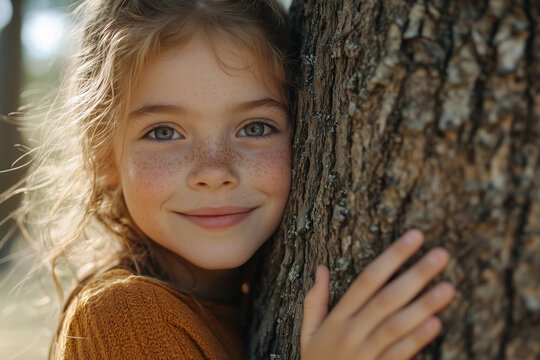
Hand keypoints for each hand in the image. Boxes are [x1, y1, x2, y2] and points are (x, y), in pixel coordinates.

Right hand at [301, 229, 454, 359]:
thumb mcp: (307, 333)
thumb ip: (314, 300)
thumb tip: (321, 268)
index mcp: (338, 318)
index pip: (367, 279)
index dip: (392, 257)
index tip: (415, 237)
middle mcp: (352, 332)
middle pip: (387, 298)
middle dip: (415, 274)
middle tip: (441, 254)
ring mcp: (366, 354)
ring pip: (397, 325)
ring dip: (423, 305)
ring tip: (448, 287)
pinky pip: (399, 354)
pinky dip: (416, 340)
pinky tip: (435, 324)